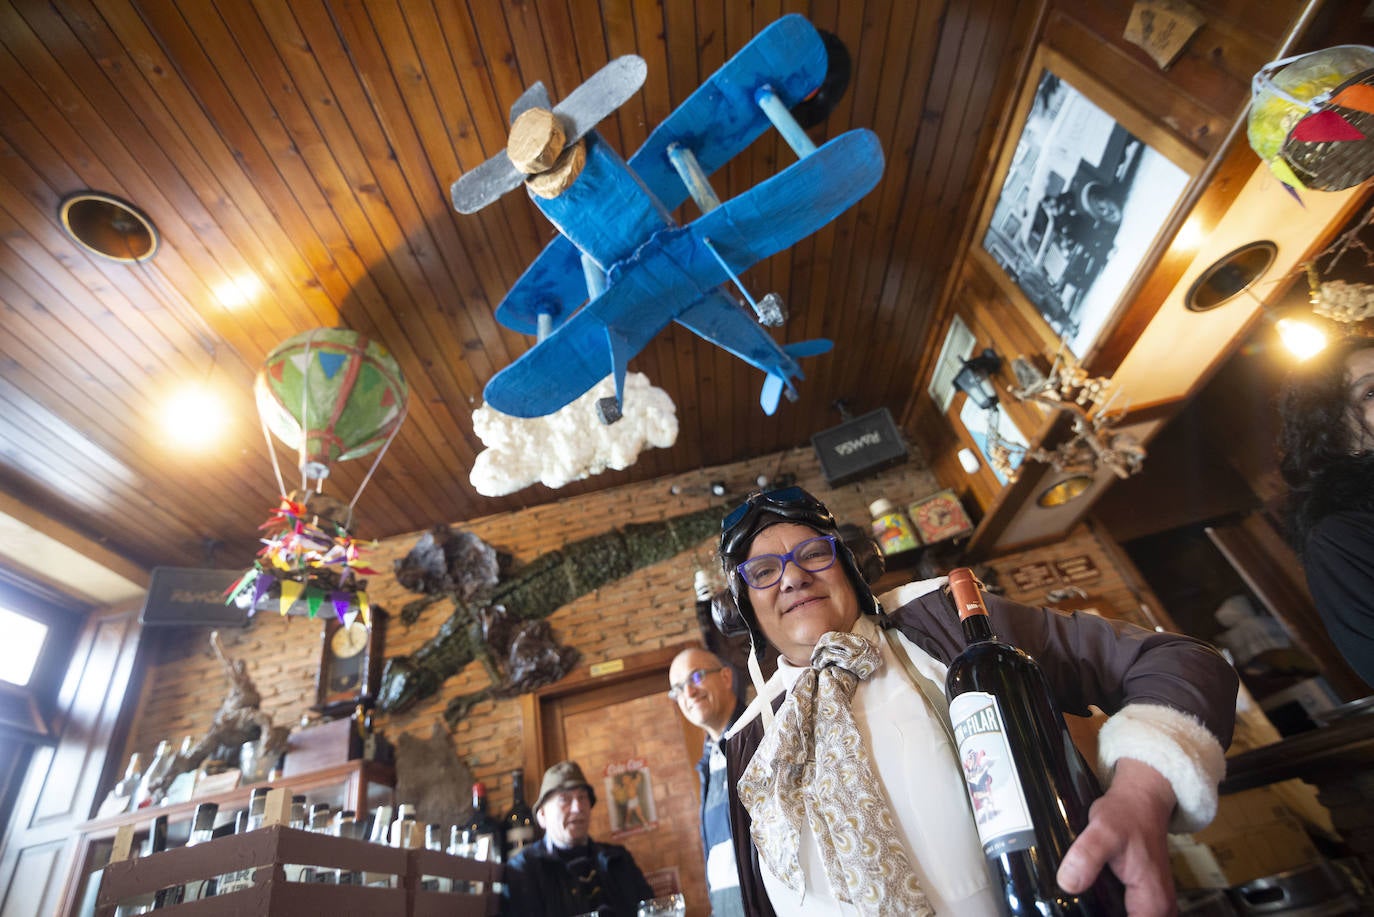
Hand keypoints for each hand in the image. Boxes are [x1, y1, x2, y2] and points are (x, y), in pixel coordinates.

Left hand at [1057, 757, 1178, 915]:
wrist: (1139, 800)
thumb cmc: (1127, 815)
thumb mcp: (1103, 832)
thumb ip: (1087, 857)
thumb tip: (1068, 883)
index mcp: (1153, 905)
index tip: (1083, 911)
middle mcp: (1157, 910)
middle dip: (1098, 915)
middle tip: (1071, 907)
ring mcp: (1150, 906)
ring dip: (1101, 912)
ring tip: (1078, 902)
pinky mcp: (1140, 898)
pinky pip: (1124, 913)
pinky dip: (1106, 909)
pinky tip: (1085, 900)